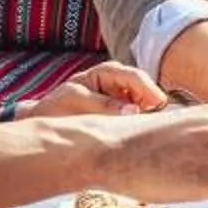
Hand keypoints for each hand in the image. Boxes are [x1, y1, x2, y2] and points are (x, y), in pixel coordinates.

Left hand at [22, 61, 171, 122]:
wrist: (47, 119)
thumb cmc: (59, 106)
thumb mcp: (77, 101)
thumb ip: (103, 104)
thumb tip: (133, 110)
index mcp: (108, 72)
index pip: (136, 78)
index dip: (150, 91)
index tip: (159, 106)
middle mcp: (120, 83)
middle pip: (147, 91)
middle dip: (155, 105)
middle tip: (160, 123)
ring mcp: (124, 100)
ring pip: (147, 106)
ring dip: (150, 117)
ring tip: (151, 131)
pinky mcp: (124, 116)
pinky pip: (139, 119)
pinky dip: (143, 125)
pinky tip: (142, 135)